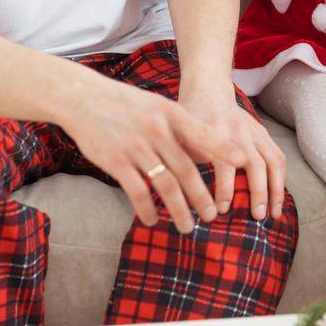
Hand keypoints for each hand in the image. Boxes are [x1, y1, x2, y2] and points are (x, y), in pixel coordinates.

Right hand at [59, 66, 245, 233]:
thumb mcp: (157, 107)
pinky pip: (137, 191)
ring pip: (165, 184)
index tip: (242, 164)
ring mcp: (135, 146)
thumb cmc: (125, 104)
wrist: (83, 98)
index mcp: (169, 113)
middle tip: (211, 215)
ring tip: (187, 226)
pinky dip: (147, 209)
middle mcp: (156, 129)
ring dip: (179, 209)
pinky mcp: (115, 161)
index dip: (223, 149)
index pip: (202, 133)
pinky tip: (153, 220)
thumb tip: (209, 151)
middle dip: (201, 196)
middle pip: (186, 169)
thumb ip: (181, 127)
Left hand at [180, 83, 286, 221]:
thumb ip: (184, 161)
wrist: (208, 91)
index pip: (224, 164)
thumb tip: (184, 197)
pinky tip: (278, 199)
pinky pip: (278, 156)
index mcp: (215, 132)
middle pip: (255, 163)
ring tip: (274, 213)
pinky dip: (281, 179)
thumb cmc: (190, 120)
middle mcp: (239, 131)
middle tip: (257, 217)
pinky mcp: (263, 133)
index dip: (225, 187)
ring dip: (276, 189)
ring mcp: (254, 131)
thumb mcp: (181, 136)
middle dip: (258, 191)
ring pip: (273, 161)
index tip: (221, 209)